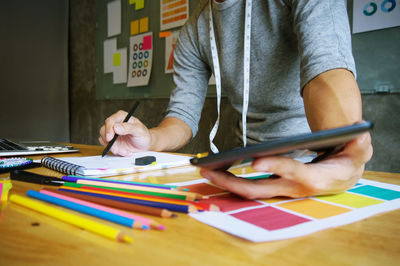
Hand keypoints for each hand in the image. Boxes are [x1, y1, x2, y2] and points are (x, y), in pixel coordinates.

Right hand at [99, 110, 151, 155]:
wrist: (144, 145)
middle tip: (117, 149)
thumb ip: (128, 128)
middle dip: (109, 142)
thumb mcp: (139, 130)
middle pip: (103, 130)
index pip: (110, 121)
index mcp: (121, 117)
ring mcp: (112, 133)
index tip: (110, 138)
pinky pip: (107, 147)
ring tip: (125, 151)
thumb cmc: (143, 135)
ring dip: (114, 148)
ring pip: (104, 140)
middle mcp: (115, 124)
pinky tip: (124, 152)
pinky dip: (115, 151)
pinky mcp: (111, 142)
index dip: (108, 129)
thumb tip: (116, 127)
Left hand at [200, 133, 372, 198]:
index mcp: (315, 178)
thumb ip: (358, 142)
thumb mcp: (358, 148)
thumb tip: (356, 131)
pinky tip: (217, 171)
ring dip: (227, 183)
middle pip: (260, 188)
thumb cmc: (349, 160)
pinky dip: (232, 181)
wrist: (344, 175)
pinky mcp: (274, 187)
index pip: (294, 173)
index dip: (275, 167)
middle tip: (209, 171)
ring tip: (205, 170)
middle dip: (232, 182)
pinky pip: (251, 187)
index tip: (254, 160)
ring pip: (250, 190)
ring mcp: (281, 190)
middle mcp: (293, 188)